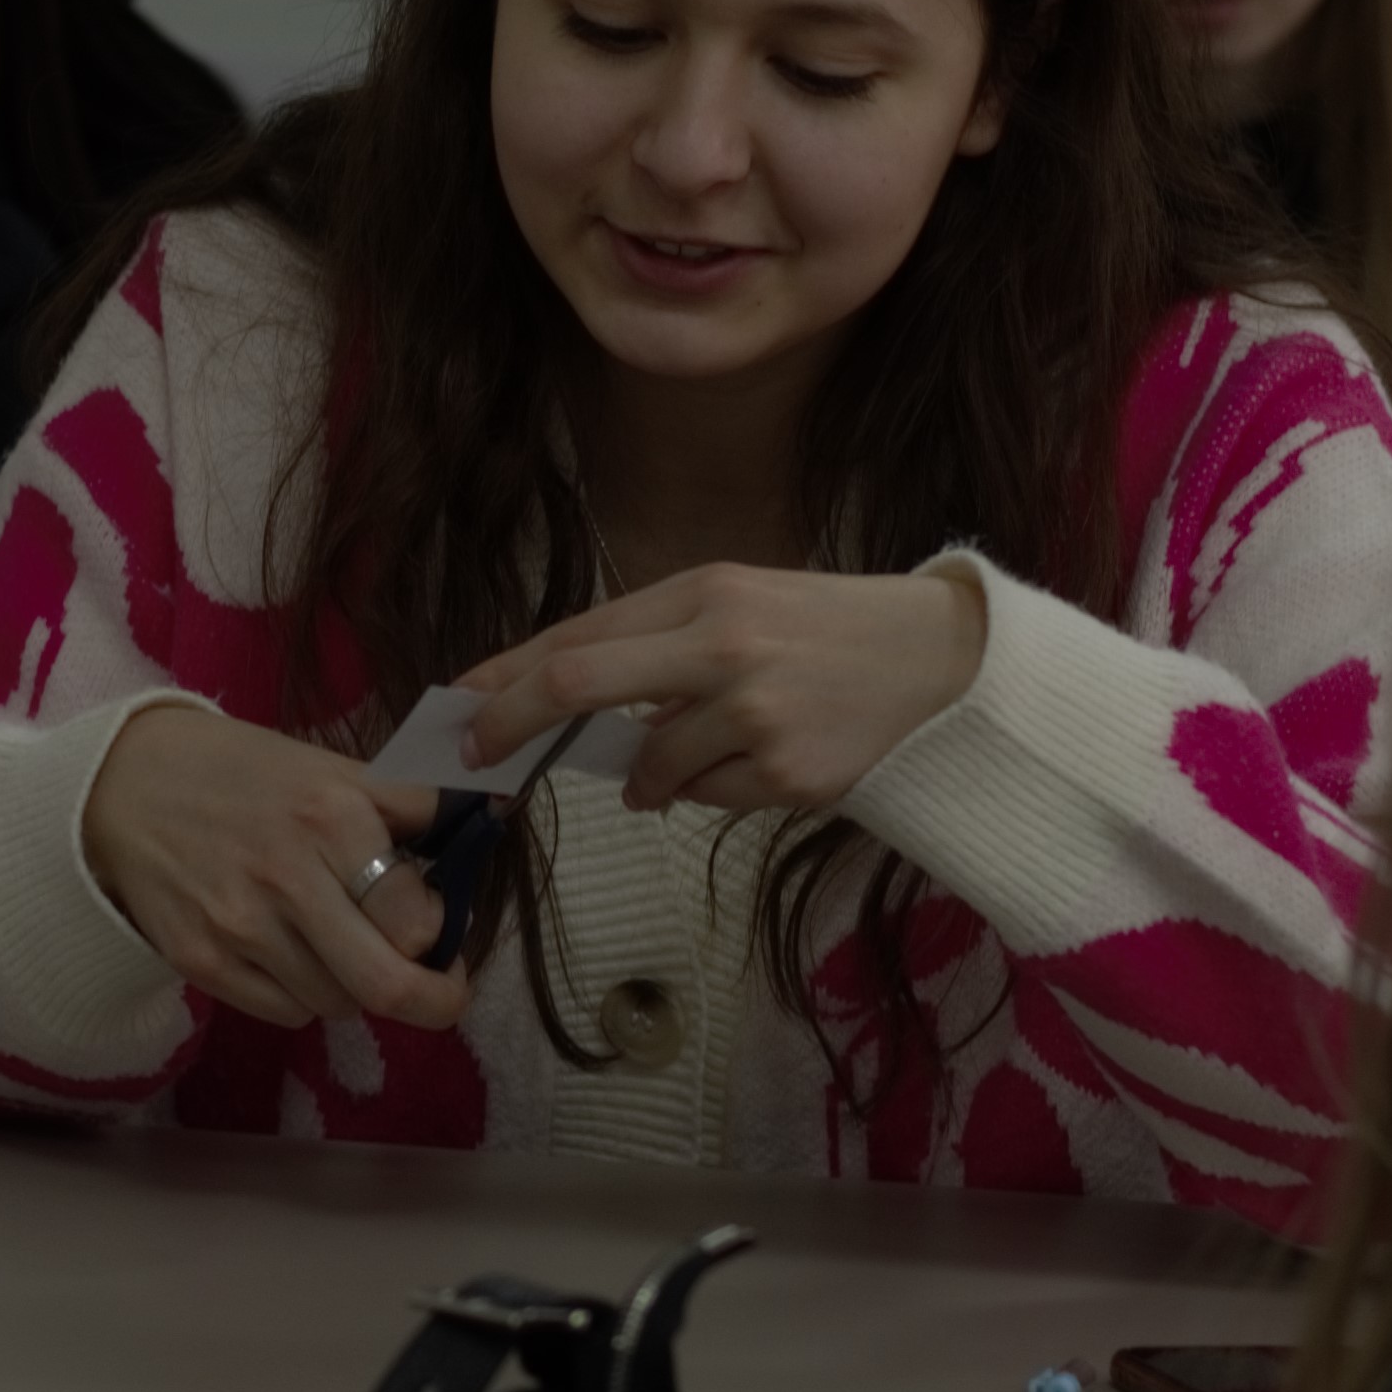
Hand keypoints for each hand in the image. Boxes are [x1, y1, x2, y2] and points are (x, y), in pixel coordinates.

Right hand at [78, 701, 472, 1032]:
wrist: (124, 785)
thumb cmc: (241, 772)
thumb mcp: (329, 767)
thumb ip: (406, 803)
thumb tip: (485, 818)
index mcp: (331, 816)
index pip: (417, 920)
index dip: (441, 934)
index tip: (438, 927)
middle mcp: (287, 877)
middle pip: (386, 985)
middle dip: (433, 1000)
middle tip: (442, 990)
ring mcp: (239, 927)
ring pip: (338, 1004)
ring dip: (357, 987)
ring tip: (341, 945)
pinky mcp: (201, 962)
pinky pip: (286, 1013)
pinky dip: (305, 995)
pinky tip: (292, 954)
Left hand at [457, 562, 987, 816]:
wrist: (935, 660)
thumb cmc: (818, 629)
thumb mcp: (734, 605)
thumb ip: (653, 647)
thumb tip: (561, 706)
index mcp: (702, 593)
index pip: (576, 637)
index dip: (505, 678)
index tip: (457, 708)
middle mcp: (722, 645)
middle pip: (577, 685)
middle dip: (512, 724)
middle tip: (479, 760)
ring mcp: (755, 713)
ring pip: (648, 767)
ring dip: (646, 776)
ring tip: (697, 753)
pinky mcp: (787, 775)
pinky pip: (707, 799)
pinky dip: (711, 790)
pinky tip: (760, 758)